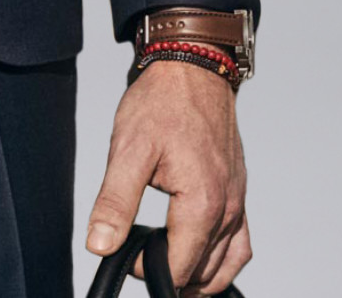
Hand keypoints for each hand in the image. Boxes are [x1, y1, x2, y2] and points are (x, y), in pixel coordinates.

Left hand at [85, 61, 250, 293]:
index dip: (146, 272)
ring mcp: (238, 199)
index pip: (178, 267)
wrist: (191, 66)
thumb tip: (100, 245)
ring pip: (227, 264)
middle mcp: (229, 208)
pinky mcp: (238, 190)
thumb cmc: (162, 102)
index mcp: (203, 203)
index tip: (121, 258)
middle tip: (138, 262)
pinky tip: (200, 253)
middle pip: (204, 272)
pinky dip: (223, 259)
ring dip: (200, 277)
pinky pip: (240, 241)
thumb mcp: (127, 149)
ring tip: (165, 270)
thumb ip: (115, 203)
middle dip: (171, 276)